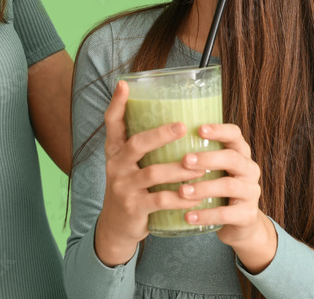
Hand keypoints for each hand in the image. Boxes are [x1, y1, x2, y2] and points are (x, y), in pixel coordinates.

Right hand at [94, 80, 203, 266]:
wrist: (116, 228)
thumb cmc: (132, 189)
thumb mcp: (130, 166)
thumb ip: (144, 148)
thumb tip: (175, 119)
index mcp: (114, 151)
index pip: (111, 122)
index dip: (117, 103)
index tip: (124, 84)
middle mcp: (116, 166)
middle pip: (136, 144)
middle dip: (160, 134)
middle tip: (183, 126)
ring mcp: (123, 187)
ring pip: (153, 173)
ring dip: (180, 169)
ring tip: (202, 166)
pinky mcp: (133, 208)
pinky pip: (160, 200)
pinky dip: (181, 198)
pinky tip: (197, 196)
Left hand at [179, 123, 276, 272]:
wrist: (238, 222)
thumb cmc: (217, 187)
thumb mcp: (213, 168)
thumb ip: (197, 154)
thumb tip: (161, 134)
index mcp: (240, 153)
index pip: (234, 134)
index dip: (219, 130)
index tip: (198, 129)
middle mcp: (249, 169)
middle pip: (232, 158)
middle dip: (207, 158)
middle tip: (184, 161)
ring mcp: (251, 193)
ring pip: (229, 186)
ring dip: (203, 188)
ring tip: (182, 191)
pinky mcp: (247, 215)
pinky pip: (226, 214)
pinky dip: (206, 215)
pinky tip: (188, 216)